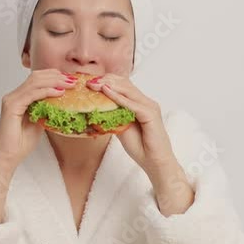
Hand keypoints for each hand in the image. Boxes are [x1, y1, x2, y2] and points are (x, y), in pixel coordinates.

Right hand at [0, 69, 76, 167]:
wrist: (7, 157)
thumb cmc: (21, 143)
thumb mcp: (39, 122)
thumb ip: (46, 110)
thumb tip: (61, 102)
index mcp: (19, 97)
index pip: (37, 79)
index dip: (54, 76)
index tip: (71, 80)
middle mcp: (13, 95)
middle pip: (36, 76)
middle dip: (57, 76)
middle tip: (73, 80)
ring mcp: (11, 100)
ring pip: (35, 82)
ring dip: (55, 81)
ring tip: (70, 84)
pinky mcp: (11, 106)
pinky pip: (32, 94)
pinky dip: (47, 91)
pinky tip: (59, 93)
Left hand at [87, 75, 193, 215]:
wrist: (154, 162)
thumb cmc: (140, 147)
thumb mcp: (121, 127)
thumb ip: (113, 116)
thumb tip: (97, 109)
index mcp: (140, 103)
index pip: (123, 85)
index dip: (107, 81)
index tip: (90, 81)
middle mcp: (146, 102)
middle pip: (125, 84)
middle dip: (106, 80)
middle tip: (89, 81)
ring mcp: (150, 107)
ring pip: (128, 90)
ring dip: (110, 86)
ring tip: (94, 84)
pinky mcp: (150, 114)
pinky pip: (132, 104)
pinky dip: (118, 97)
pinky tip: (106, 92)